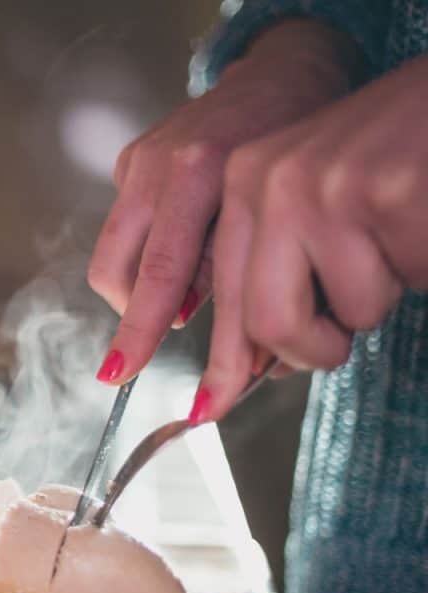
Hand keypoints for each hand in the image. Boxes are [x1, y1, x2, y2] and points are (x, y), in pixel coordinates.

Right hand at [87, 20, 362, 384]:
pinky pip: (125, 229)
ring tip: (188, 288)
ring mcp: (137, 160)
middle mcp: (158, 162)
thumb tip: (188, 324)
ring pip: (114, 255)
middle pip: (115, 269)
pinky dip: (148, 254)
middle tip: (156, 337)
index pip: (159, 270)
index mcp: (201, 170)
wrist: (279, 78)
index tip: (118, 373)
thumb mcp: (275, 210)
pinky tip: (185, 244)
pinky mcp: (128, 160)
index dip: (138, 328)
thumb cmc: (291, 151)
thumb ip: (229, 265)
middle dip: (130, 316)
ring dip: (143, 288)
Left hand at [192, 51, 427, 422]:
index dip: (216, 358)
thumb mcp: (311, 208)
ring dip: (372, 302)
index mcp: (239, 181)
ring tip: (391, 245)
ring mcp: (318, 185)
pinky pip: (391, 288)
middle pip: (263, 321)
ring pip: (337, 315)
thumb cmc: (389, 164)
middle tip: (334, 345)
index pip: (214, 290)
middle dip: (309, 349)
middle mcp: (264, 179)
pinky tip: (415, 227)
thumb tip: (257, 365)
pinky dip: (414, 272)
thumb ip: (275, 273)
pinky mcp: (377, 193)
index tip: (202, 410)